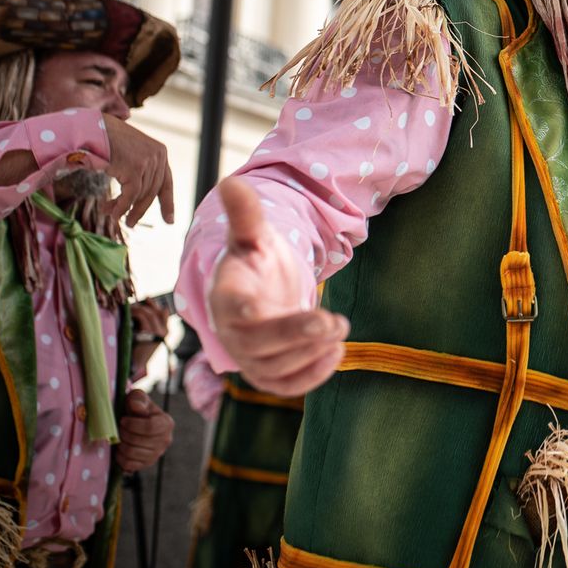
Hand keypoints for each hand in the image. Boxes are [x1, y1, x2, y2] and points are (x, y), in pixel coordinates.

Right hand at [101, 115, 174, 226]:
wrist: (91, 127)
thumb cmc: (105, 141)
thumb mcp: (128, 155)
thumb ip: (137, 173)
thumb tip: (135, 204)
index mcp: (160, 152)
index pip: (166, 182)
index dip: (167, 202)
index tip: (169, 221)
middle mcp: (158, 155)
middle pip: (152, 192)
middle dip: (139, 210)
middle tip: (130, 224)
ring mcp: (148, 161)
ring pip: (140, 195)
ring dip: (125, 209)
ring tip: (111, 215)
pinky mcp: (135, 168)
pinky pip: (131, 195)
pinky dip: (122, 207)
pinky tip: (112, 214)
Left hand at [115, 389, 173, 471]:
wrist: (138, 424)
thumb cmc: (137, 409)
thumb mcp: (138, 399)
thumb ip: (137, 399)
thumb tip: (135, 407)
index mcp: (166, 423)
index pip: (150, 427)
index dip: (133, 424)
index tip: (123, 420)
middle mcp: (165, 440)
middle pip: (138, 441)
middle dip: (124, 434)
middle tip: (119, 428)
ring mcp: (157, 454)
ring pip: (132, 453)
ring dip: (121, 445)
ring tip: (119, 437)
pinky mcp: (146, 464)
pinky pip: (129, 464)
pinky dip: (120, 457)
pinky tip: (120, 448)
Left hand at [129, 299, 170, 378]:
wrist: (134, 366)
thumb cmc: (137, 352)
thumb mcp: (145, 336)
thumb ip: (148, 324)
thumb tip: (144, 309)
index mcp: (165, 332)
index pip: (163, 313)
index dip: (155, 305)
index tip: (147, 297)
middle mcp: (164, 332)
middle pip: (157, 311)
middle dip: (146, 304)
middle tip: (134, 302)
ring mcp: (158, 332)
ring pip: (149, 313)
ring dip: (138, 308)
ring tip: (129, 308)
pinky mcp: (150, 333)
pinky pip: (143, 317)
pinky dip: (135, 313)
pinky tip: (129, 314)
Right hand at [207, 177, 347, 395]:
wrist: (257, 292)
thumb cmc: (255, 263)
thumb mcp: (253, 236)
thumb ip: (246, 214)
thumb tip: (232, 181)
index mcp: (227, 298)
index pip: (234, 310)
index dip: (249, 314)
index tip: (269, 311)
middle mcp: (233, 333)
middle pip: (258, 346)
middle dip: (297, 336)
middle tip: (335, 322)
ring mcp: (249, 358)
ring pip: (275, 371)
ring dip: (310, 356)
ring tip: (340, 332)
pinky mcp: (268, 374)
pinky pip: (286, 386)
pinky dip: (312, 376)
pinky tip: (336, 353)